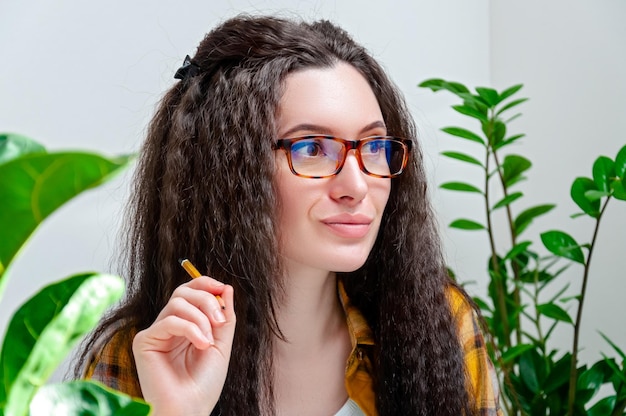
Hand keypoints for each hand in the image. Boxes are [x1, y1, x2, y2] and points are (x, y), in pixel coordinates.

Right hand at [132, 276, 235, 414]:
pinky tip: (200, 344)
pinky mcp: (144, 341)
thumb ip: (225, 316)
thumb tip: (226, 287)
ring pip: (178, 303)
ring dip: (201, 318)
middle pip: (183, 292)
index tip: (221, 288)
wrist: (191, 409)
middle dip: (206, 300)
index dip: (204, 284)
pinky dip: (190, 329)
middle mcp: (168, 326)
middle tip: (220, 321)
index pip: (190, 291)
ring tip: (208, 341)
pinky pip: (169, 321)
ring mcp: (155, 333)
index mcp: (185, 325)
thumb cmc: (204, 383)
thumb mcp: (221, 344)